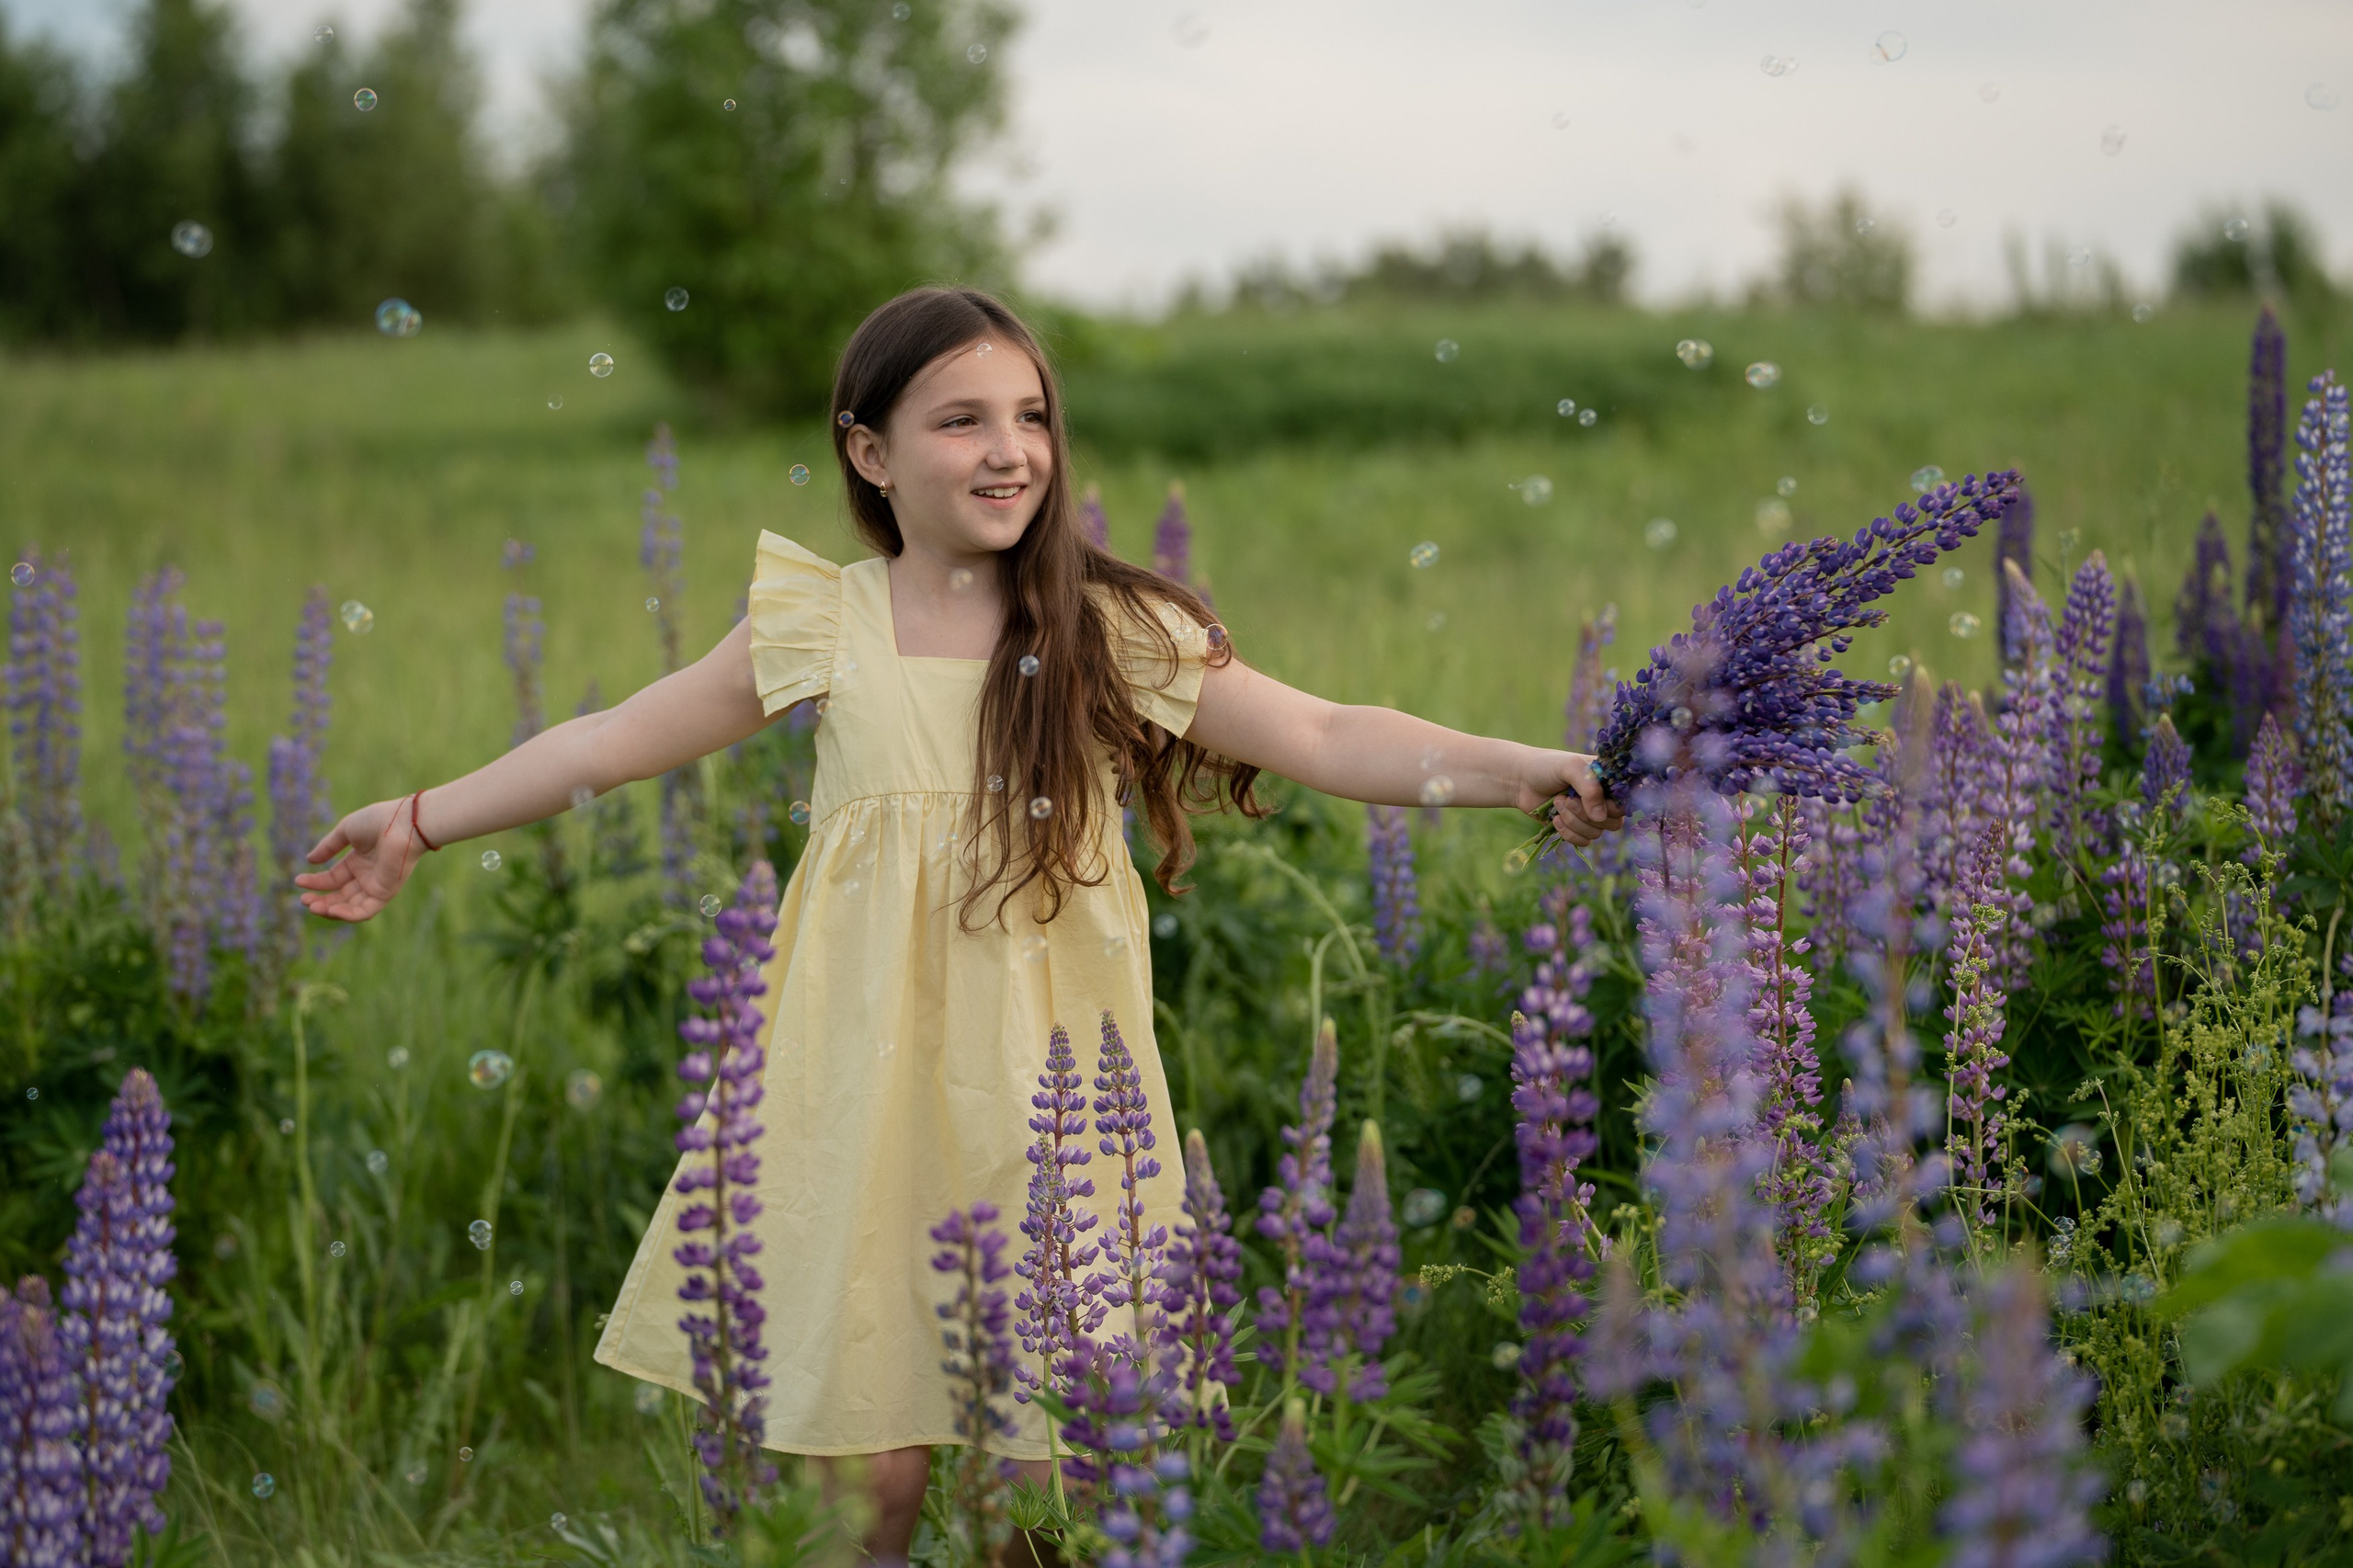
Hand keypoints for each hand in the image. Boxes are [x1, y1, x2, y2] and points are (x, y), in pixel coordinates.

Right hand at [294, 796, 427, 922]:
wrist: (403, 824)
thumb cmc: (377, 821)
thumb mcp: (346, 831)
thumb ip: (328, 847)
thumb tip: (309, 860)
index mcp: (358, 861)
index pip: (333, 878)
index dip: (315, 882)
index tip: (298, 881)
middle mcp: (367, 876)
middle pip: (339, 895)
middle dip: (320, 900)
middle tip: (303, 900)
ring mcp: (376, 886)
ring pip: (350, 907)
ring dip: (330, 910)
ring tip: (312, 906)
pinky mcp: (385, 893)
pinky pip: (365, 911)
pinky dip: (348, 915)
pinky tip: (331, 910)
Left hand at [1516, 752, 1623, 847]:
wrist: (1521, 780)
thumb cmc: (1547, 767)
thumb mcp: (1570, 767)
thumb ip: (1589, 787)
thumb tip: (1600, 817)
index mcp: (1609, 781)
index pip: (1626, 801)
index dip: (1612, 805)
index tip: (1592, 798)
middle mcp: (1604, 800)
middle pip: (1614, 822)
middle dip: (1587, 814)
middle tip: (1567, 799)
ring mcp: (1591, 816)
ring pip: (1597, 833)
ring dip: (1574, 821)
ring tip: (1558, 803)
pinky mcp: (1576, 829)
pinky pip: (1583, 842)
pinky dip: (1568, 833)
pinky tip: (1554, 819)